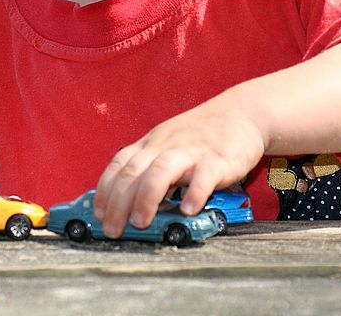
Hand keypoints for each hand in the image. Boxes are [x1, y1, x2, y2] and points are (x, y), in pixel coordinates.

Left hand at [93, 94, 264, 237]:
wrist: (242, 113)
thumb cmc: (202, 134)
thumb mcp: (169, 143)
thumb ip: (152, 166)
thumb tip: (130, 200)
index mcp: (152, 143)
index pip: (119, 164)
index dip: (105, 189)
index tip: (98, 213)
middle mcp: (166, 145)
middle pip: (134, 171)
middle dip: (118, 202)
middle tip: (112, 228)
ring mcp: (191, 151)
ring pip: (161, 171)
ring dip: (146, 197)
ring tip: (140, 222)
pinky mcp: (217, 159)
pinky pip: (203, 176)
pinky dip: (194, 193)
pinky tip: (188, 210)